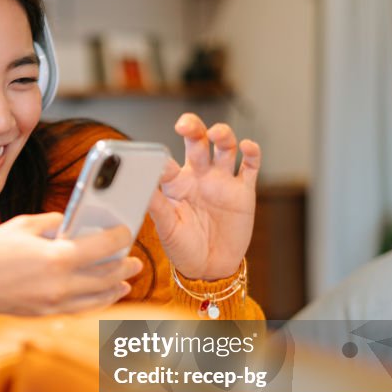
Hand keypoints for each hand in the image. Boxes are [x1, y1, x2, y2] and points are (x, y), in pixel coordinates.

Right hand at [0, 212, 142, 314]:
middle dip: (124, 266)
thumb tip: (72, 224)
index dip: (119, 238)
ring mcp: (55, 302)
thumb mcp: (22, 225)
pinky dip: (98, 302)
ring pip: (98, 297)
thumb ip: (52, 222)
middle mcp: (61, 283)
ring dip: (116, 286)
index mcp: (56, 257)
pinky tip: (105, 296)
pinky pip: (82, 309)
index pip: (102, 247)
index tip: (126, 231)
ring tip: (126, 279)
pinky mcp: (47, 313)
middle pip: (106, 275)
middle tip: (135, 259)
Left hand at [148, 113, 260, 279]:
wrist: (210, 267)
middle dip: (193, 128)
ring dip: (223, 135)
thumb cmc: (183, 247)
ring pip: (224, 148)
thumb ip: (156, 204)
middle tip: (186, 124)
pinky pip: (250, 166)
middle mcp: (199, 176)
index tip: (158, 163)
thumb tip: (139, 184)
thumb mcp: (166, 227)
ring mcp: (222, 181)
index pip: (169, 162)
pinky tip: (247, 146)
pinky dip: (252, 153)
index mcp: (176, 183)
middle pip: (198, 142)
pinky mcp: (243, 191)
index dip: (164, 160)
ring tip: (217, 133)